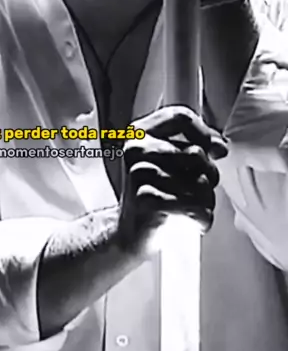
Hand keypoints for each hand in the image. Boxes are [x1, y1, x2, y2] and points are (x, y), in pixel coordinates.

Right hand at [117, 106, 227, 253]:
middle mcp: (135, 149)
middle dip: (208, 176)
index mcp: (140, 133)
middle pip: (196, 153)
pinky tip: (194, 221)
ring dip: (206, 201)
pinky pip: (194, 205)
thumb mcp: (169, 162)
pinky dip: (202, 217)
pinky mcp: (146, 200)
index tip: (217, 150)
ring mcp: (139, 174)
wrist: (130, 232)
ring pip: (200, 182)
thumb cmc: (153, 194)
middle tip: (198, 190)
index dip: (205, 133)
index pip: (180, 117)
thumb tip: (220, 145)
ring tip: (193, 207)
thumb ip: (193, 145)